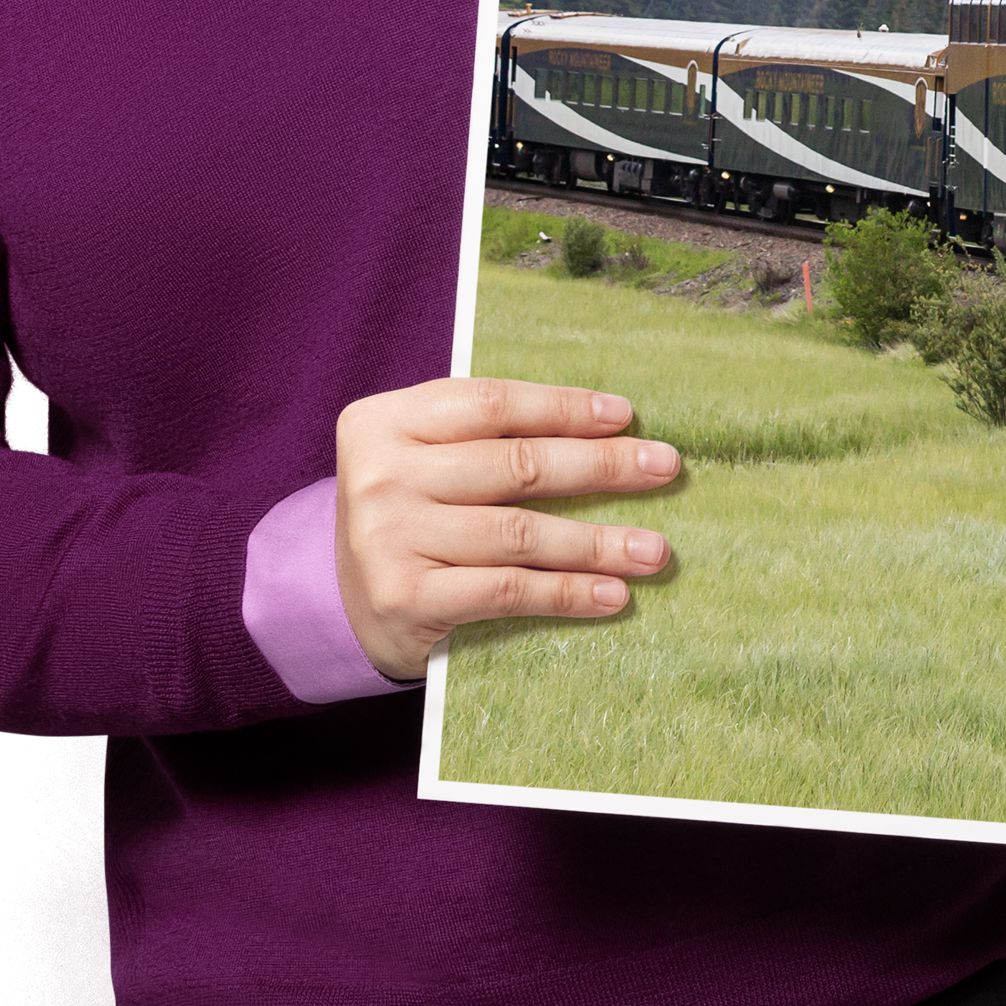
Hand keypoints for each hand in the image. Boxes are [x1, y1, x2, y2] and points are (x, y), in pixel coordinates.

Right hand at [334, 377, 681, 685]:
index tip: (626, 416)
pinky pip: (506, 590)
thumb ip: (490, 438)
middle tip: (665, 467)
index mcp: (384, 421)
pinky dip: (567, 592)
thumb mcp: (427, 460)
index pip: (492, 404)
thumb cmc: (410, 515)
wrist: (340, 602)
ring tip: (655, 550)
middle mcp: (380, 474)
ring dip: (599, 542)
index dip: (564, 407)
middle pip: (516, 464)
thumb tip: (611, 433)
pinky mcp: (404, 597)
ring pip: (519, 532)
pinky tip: (613, 595)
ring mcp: (389, 537)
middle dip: (602, 466)